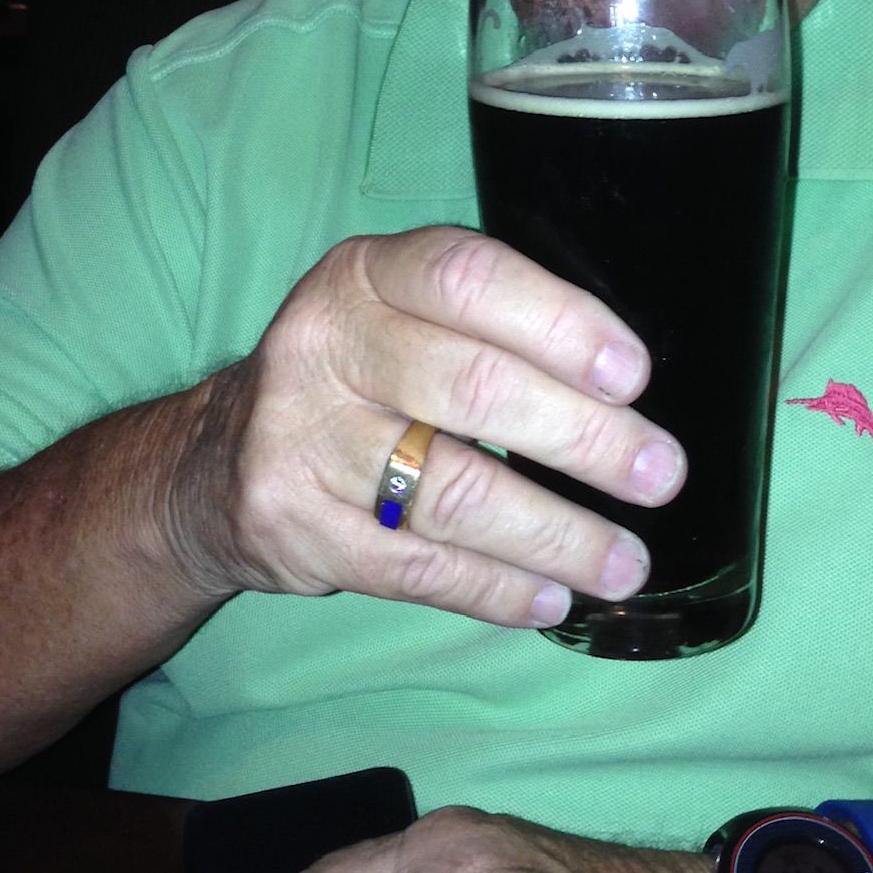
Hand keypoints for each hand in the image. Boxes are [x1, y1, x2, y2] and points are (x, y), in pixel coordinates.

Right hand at [162, 226, 685, 630]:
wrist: (214, 461)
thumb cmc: (354, 376)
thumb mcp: (396, 311)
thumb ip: (485, 325)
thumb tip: (624, 386)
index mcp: (364, 274)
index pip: (468, 278)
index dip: (559, 324)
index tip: (634, 376)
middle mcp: (323, 345)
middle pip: (470, 388)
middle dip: (581, 437)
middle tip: (658, 474)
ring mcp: (301, 439)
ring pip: (449, 492)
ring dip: (554, 534)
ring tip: (627, 563)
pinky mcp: (293, 526)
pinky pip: (416, 567)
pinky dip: (496, 588)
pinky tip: (552, 598)